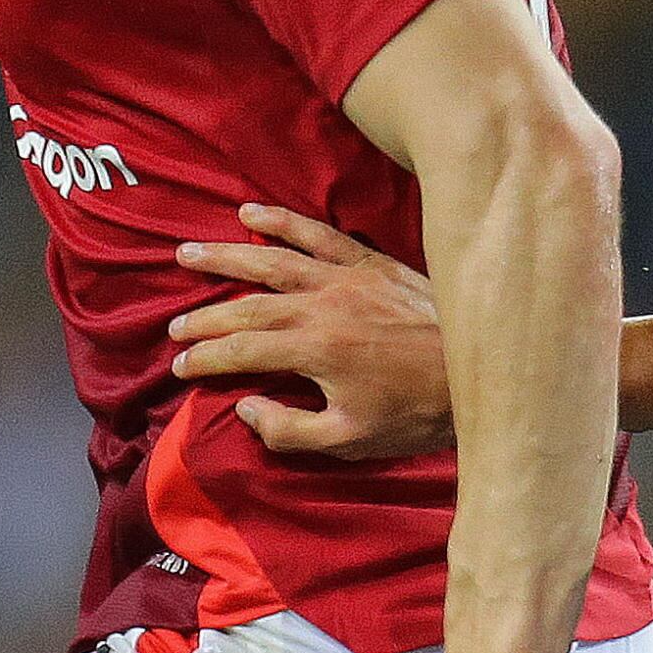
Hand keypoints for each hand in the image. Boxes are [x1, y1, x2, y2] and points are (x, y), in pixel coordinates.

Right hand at [167, 206, 452, 460]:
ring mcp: (344, 278)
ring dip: (226, 258)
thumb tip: (247, 408)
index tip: (179, 367)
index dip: (205, 358)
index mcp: (313, 351)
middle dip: (204, 317)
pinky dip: (282, 221)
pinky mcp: (368, 262)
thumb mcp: (351, 440)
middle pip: (246, 305)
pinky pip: (317, 234)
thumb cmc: (417, 412)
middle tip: (173, 328)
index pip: (241, 351)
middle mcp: (321, 306)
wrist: (479, 371)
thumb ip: (291, 429)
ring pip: (271, 261)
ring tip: (188, 254)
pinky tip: (252, 213)